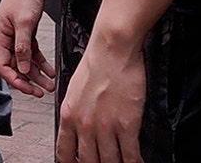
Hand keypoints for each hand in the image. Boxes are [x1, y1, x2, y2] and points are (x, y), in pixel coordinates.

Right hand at [0, 0, 56, 97]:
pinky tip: (49, 70)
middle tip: (40, 92)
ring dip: (36, 73)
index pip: (2, 65)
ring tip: (49, 84)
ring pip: (25, 60)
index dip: (14, 79)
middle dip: (27, 80)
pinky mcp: (27, 30)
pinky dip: (41, 62)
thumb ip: (22, 46)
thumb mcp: (24, 22)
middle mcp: (6, 38)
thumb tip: (21, 67)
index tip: (27, 89)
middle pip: (14, 66)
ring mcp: (16, 35)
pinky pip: (32, 51)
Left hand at [58, 33, 146, 162]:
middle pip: (87, 162)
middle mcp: (84, 125)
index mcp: (68, 116)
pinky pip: (129, 155)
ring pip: (109, 162)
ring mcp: (105, 128)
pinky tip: (136, 162)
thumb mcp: (74, 90)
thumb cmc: (97, 63)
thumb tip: (78, 127)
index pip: (64, 153)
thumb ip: (75, 112)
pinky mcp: (126, 125)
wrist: (112, 49)